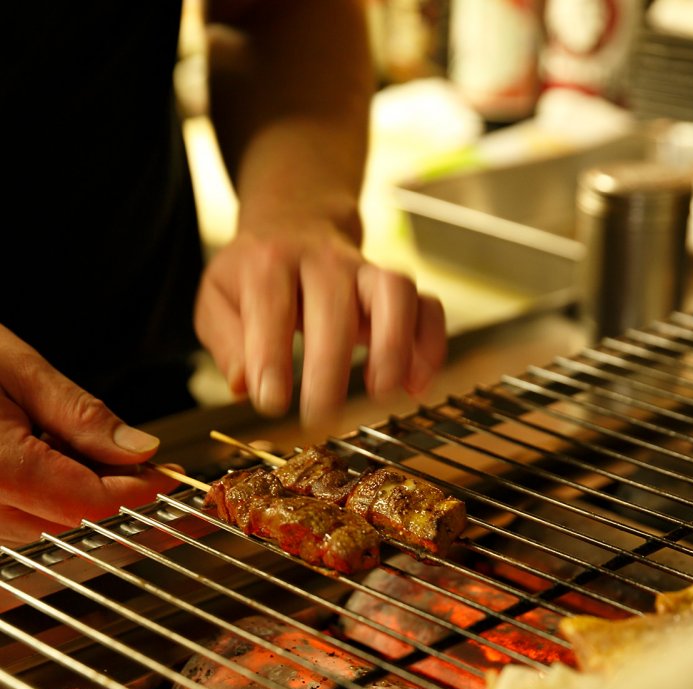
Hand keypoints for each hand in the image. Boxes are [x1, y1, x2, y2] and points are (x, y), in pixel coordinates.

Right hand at [0, 325, 180, 546]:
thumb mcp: (14, 367)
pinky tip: (33, 454)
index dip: (137, 492)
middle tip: (126, 450)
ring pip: (46, 527)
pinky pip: (14, 521)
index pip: (89, 504)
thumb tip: (140, 452)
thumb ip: (80, 416)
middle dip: (111, 491)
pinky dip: (41, 495)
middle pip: (72, 522)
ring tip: (57, 438)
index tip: (165, 471)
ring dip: (74, 493)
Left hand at [194, 218, 445, 427]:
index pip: (270, 304)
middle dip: (330, 365)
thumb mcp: (219, 299)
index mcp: (268, 262)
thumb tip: (244, 383)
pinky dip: (430, 345)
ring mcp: (366, 271)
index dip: (271, 355)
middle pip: (335, 303)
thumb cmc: (254, 275)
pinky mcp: (396, 289)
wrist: (294, 225)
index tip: (271, 401)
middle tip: (320, 416)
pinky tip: (417, 384)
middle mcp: (323, 260)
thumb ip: (226, 341)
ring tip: (382, 391)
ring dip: (394, 344)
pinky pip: (427, 306)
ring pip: (394, 291)